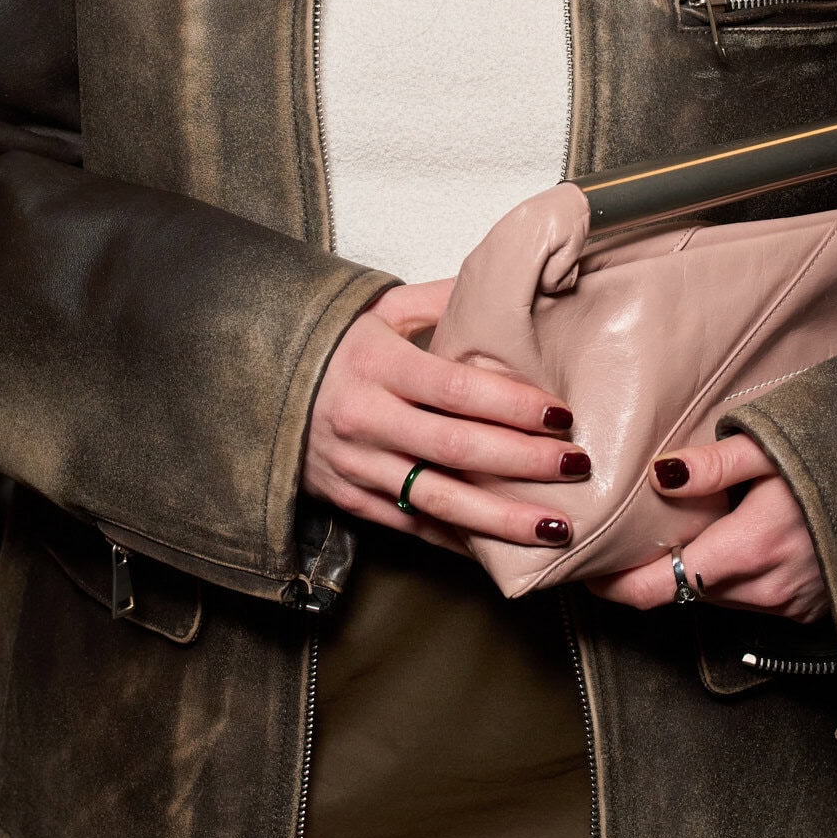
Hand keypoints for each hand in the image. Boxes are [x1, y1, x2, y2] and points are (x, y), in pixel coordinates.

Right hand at [302, 281, 589, 551]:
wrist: (260, 387)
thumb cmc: (338, 347)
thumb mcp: (380, 310)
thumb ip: (441, 300)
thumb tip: (510, 287)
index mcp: (376, 364)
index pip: (456, 390)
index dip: (513, 405)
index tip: (561, 414)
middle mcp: (366, 419)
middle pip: (456, 449)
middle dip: (523, 462)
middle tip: (576, 466)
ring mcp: (357, 467)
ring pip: (439, 500)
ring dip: (502, 519)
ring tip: (556, 527)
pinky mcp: (351, 501)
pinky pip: (414, 527)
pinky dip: (461, 540)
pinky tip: (504, 550)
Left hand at [584, 433, 828, 620]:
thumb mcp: (774, 446)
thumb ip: (712, 464)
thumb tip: (656, 476)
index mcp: (747, 549)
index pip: (656, 590)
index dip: (614, 588)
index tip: (587, 573)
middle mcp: (765, 590)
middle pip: (684, 591)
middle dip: (656, 568)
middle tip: (635, 532)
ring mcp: (790, 605)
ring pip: (717, 597)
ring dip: (699, 571)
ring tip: (692, 527)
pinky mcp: (808, 611)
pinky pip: (752, 600)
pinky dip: (736, 577)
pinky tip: (742, 539)